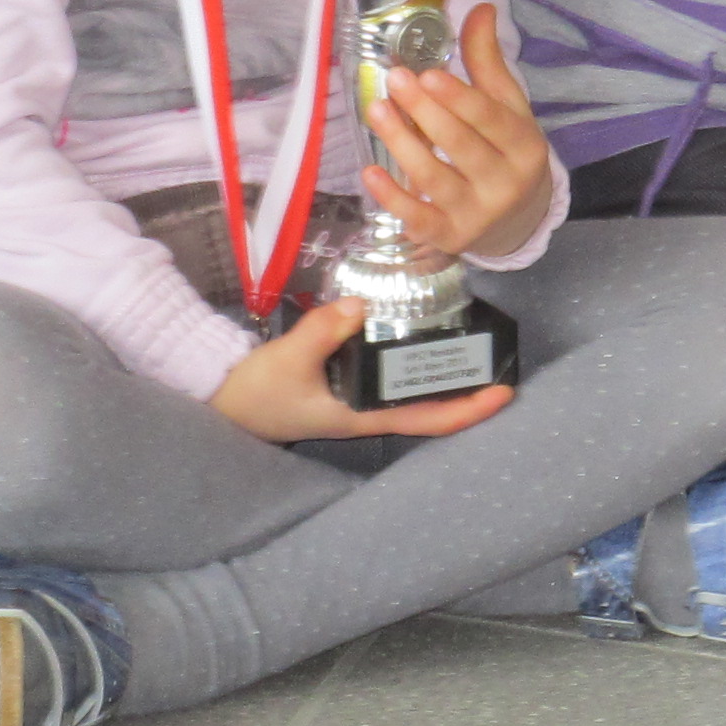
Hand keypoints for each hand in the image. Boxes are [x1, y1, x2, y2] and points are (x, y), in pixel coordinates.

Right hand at [210, 296, 513, 443]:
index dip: (468, 409)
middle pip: (431, 405)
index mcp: (363, 417)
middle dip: (467, 386)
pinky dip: (411, 357)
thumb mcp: (288, 359)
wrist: (222, 403)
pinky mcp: (346, 383)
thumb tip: (360, 306)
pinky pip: (390, 373)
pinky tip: (422, 331)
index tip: (503, 393)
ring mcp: (358, 399)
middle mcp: (368, 412)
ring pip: (413, 389)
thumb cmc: (256, 393)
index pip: (428, 420)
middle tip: (500, 354)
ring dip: (444, 371)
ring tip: (474, 340)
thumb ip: (322, 331)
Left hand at [364, 5, 558, 264]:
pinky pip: (417, 217)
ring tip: (377, 110)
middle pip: (460, 145)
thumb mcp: (507, 108)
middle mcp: (505, 183)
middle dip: (425, 112)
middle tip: (395, 80)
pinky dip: (393, 196)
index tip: (428, 73)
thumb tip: (480, 7)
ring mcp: (476, 214)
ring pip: (434, 177)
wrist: (517, 220)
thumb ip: (488, 62)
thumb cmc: (505, 152)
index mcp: (525, 145)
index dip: (459, 98)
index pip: (491, 119)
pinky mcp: (447, 236)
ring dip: (402, 143)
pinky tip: (370, 171)